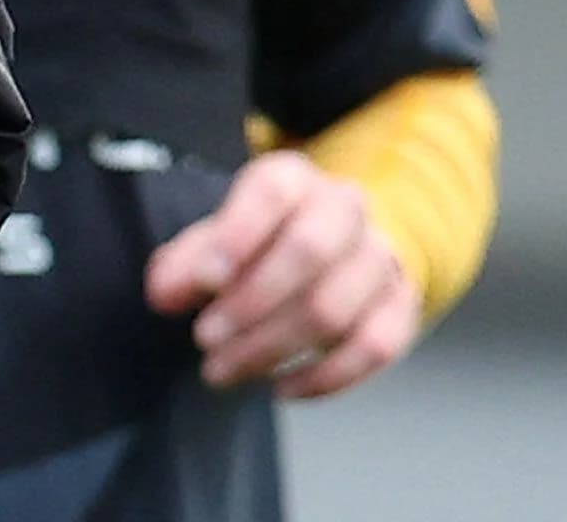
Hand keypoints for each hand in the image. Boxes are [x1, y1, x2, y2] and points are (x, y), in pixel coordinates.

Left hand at [143, 150, 418, 396]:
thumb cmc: (261, 244)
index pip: (271, 192)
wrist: (333, 250)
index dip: (237, 235)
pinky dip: (326, 376)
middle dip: (250, 302)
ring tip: (223, 370)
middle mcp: (344, 209)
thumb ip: (185, 264)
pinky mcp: (401, 306)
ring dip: (272, 347)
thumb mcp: (216, 240)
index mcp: (294, 178)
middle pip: (308, 251)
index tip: (204, 283)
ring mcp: (380, 258)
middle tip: (205, 339)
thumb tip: (165, 295)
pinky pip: (374, 347)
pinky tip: (281, 387)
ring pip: (334, 307)